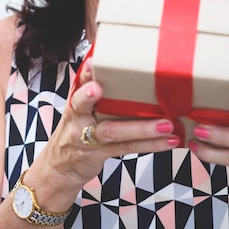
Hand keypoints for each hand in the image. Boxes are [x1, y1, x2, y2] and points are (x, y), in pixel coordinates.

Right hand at [44, 57, 178, 185]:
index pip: (78, 83)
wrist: (60, 167)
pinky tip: (168, 141)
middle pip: (83, 105)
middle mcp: (77, 117)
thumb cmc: (77, 129)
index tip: (93, 62)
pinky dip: (150, 145)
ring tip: (166, 123)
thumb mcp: (79, 109)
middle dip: (90, 96)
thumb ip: (96, 92)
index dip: (86, 73)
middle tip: (98, 88)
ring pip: (112, 131)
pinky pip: (126, 148)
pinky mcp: (99, 153)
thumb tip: (129, 68)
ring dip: (141, 127)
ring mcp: (86, 137)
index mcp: (76, 101)